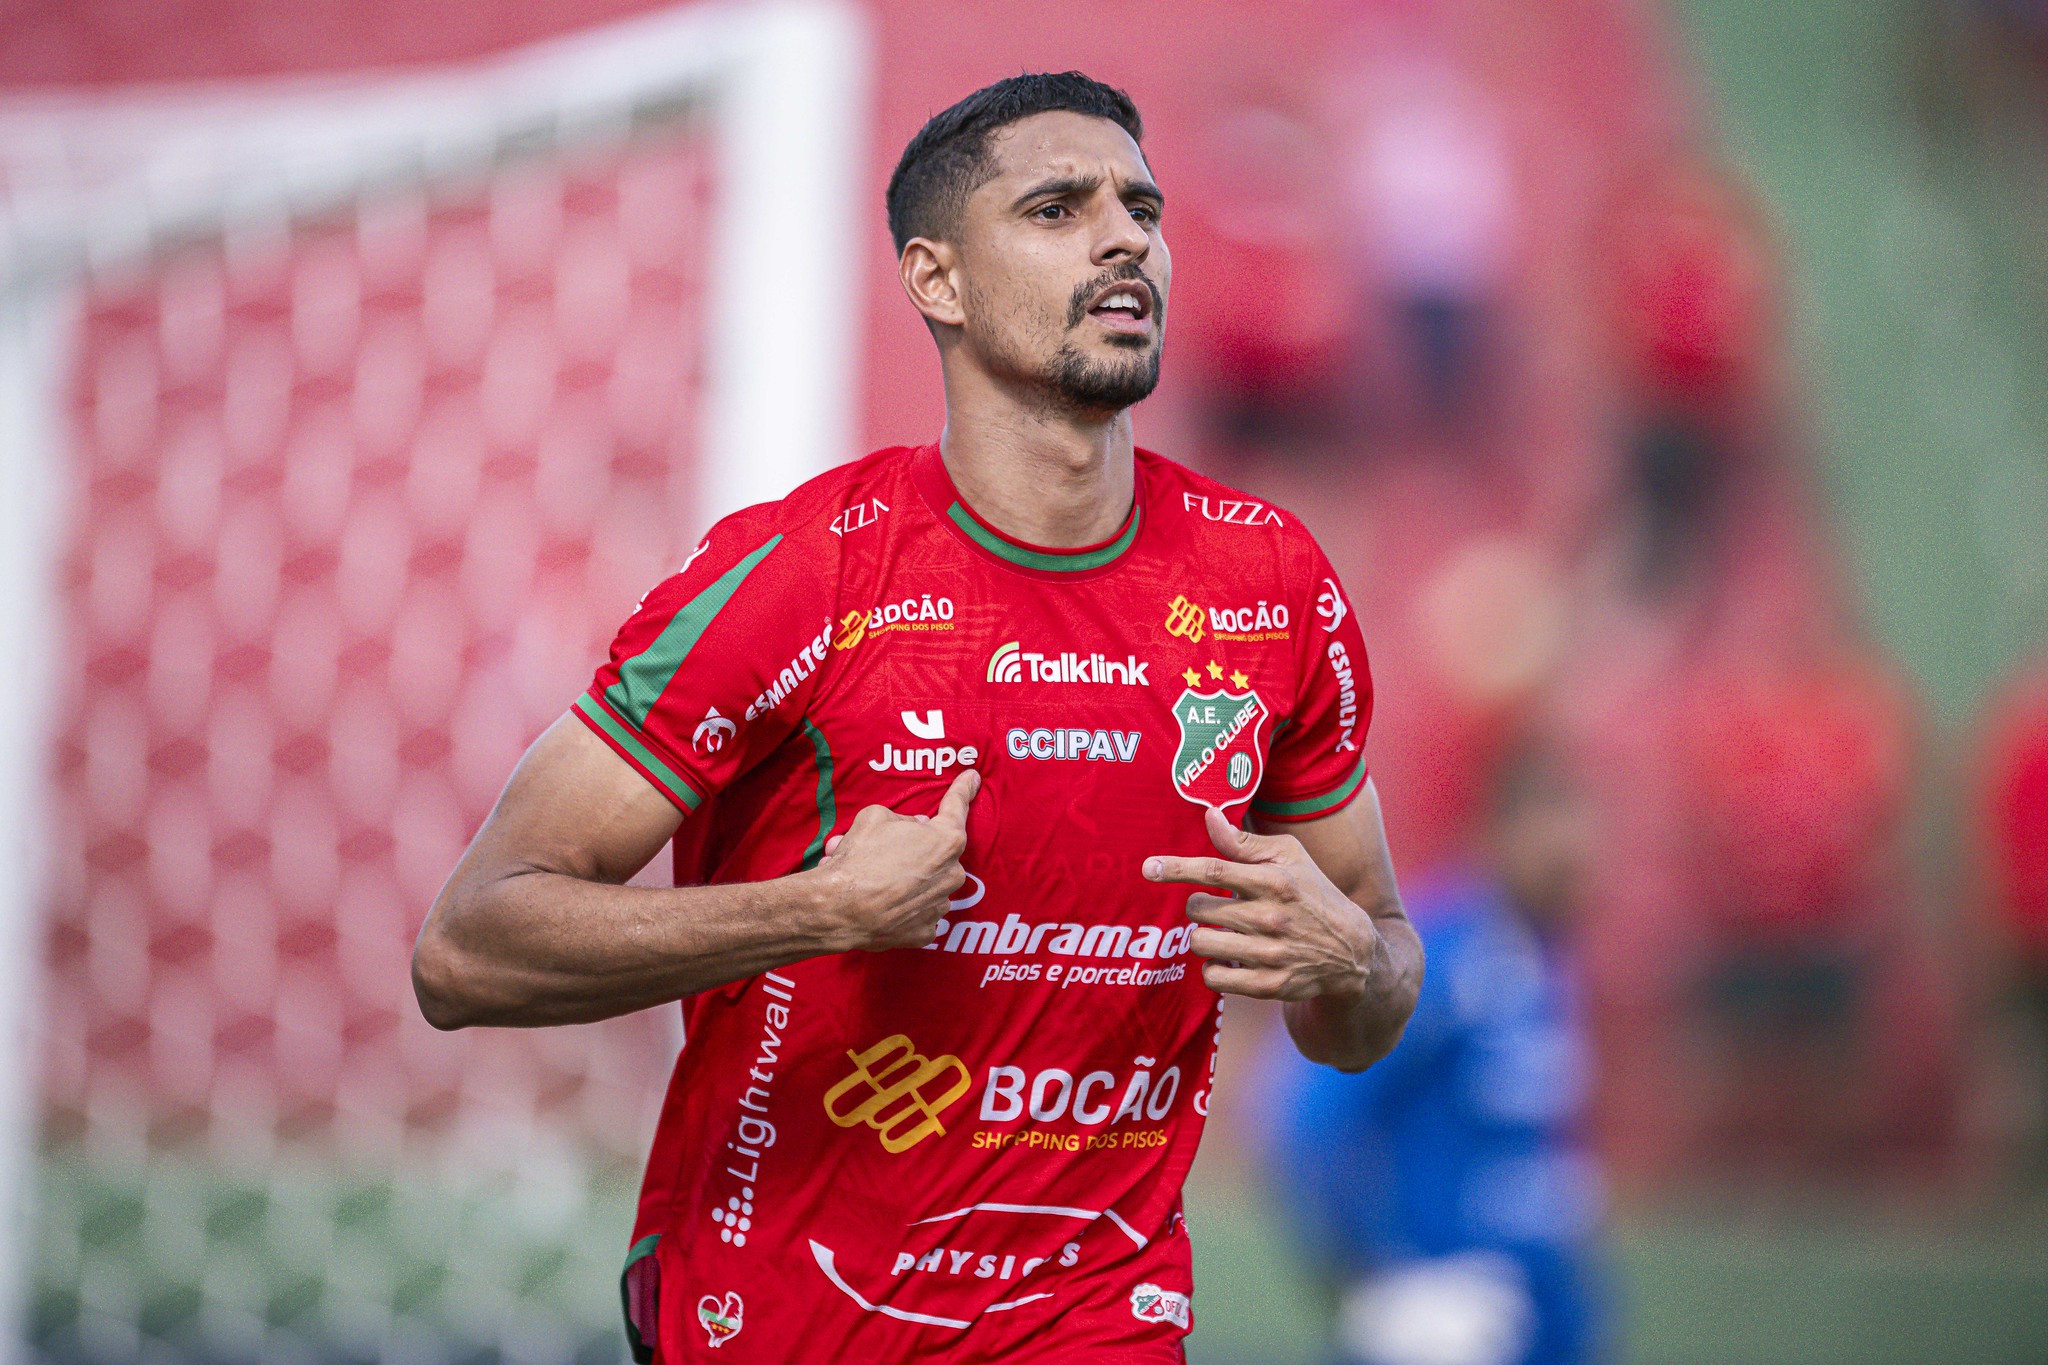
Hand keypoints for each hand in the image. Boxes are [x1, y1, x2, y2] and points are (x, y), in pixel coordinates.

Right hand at [810, 768, 978, 951]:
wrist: (839, 908)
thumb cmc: (859, 858)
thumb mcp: (876, 817)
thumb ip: (902, 820)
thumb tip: (913, 827)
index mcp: (946, 840)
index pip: (956, 807)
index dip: (964, 789)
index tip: (972, 777)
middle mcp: (952, 874)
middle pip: (938, 852)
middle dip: (916, 848)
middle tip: (883, 849)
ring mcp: (940, 905)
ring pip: (928, 883)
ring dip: (907, 878)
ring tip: (872, 878)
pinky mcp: (926, 931)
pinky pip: (918, 911)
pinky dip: (903, 906)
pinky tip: (879, 902)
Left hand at [1142, 806, 1380, 1000]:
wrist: (1351, 949)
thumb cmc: (1312, 892)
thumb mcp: (1289, 858)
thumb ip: (1244, 841)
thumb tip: (1209, 815)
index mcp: (1275, 881)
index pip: (1215, 870)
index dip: (1176, 868)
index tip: (1149, 867)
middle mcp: (1271, 918)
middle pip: (1199, 909)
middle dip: (1197, 905)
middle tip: (1214, 906)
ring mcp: (1270, 954)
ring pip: (1201, 943)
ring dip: (1203, 935)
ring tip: (1221, 931)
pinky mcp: (1269, 985)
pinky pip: (1214, 977)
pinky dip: (1212, 966)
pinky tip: (1227, 957)